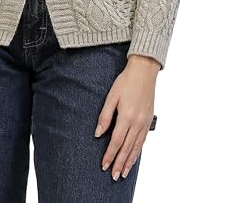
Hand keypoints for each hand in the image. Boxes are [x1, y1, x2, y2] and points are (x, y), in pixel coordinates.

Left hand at [95, 55, 159, 179]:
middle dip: (119, 163)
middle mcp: (137, 122)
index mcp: (126, 116)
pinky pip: (143, 140)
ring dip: (130, 161)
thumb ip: (105, 116)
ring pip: (137, 147)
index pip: (116, 141)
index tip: (104, 165)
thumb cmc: (126, 81)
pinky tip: (134, 157)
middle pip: (127, 148)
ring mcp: (145, 122)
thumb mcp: (111, 96)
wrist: (144, 71)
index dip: (110, 155)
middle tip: (114, 176)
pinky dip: (138, 151)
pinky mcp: (149, 120)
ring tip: (123, 173)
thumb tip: (98, 134)